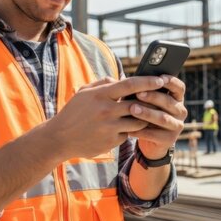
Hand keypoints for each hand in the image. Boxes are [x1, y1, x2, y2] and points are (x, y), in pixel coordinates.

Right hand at [48, 76, 165, 159]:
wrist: (60, 138)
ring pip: (138, 121)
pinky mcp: (111, 141)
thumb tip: (121, 79)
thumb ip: (103, 83)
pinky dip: (130, 130)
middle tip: (160, 99)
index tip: (160, 80)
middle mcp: (106, 110)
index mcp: (100, 94)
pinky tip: (128, 127)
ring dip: (143, 117)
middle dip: (151, 102)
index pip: (130, 85)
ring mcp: (109, 127)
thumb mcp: (84, 92)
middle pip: (138, 104)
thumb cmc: (73, 112)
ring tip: (146, 114)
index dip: (147, 81)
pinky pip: (128, 133)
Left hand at [127, 75, 186, 159]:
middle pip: (168, 102)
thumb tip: (122, 78)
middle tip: (138, 93)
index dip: (171, 82)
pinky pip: (154, 134)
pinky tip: (129, 127)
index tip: (160, 78)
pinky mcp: (169, 140)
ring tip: (132, 109)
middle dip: (153, 97)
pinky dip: (141, 131)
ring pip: (163, 118)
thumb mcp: (147, 101)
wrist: (151, 140)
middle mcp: (180, 111)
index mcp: (177, 98)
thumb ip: (140, 90)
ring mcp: (176, 126)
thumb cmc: (147, 113)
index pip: (179, 87)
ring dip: (147, 113)